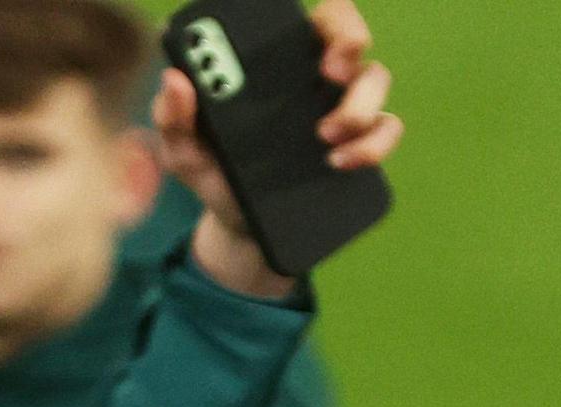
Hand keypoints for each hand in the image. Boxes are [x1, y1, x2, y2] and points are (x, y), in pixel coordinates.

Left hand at [155, 0, 399, 297]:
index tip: (311, 42)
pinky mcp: (361, 145)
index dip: (323, 18)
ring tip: (327, 137)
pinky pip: (387, 130)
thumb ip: (173, 118)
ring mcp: (343, 108)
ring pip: (375, 78)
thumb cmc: (215, 176)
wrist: (242, 231)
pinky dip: (373, 144)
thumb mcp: (185, 152)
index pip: (308, 20)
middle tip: (331, 74)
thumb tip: (174, 78)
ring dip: (358, 104)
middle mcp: (315, 77)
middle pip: (349, 34)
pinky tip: (342, 162)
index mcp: (275, 63)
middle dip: (349, 40)